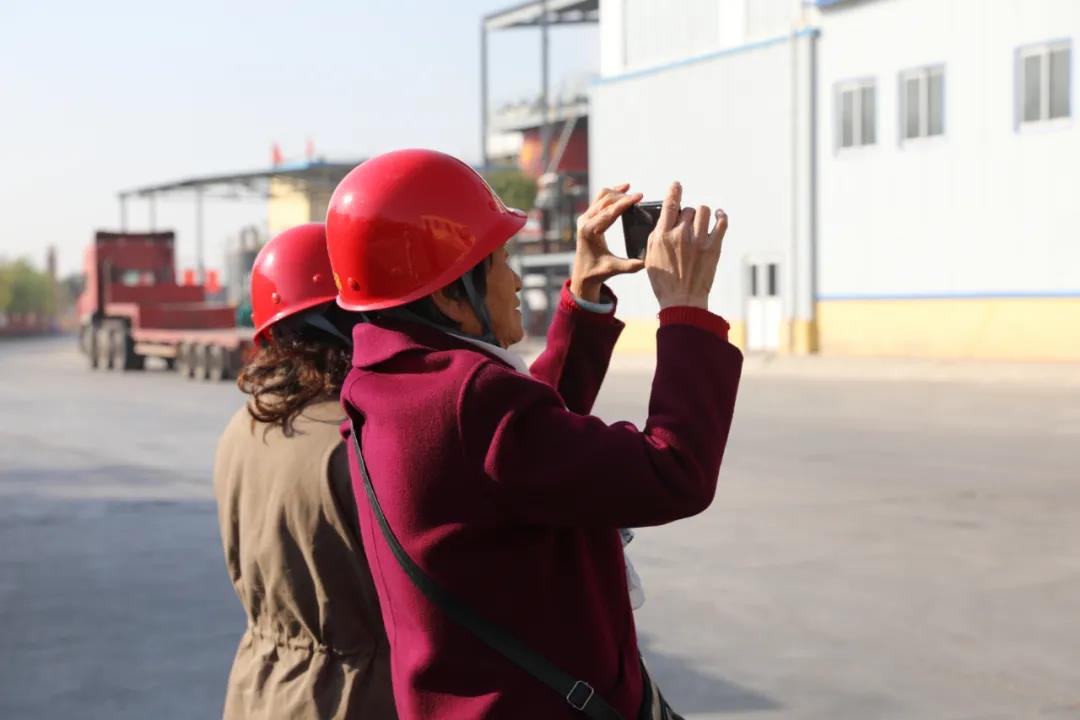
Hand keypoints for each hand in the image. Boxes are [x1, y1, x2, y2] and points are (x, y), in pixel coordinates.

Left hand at [571, 183, 646, 302]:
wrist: (583, 274)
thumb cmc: (597, 272)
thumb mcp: (613, 269)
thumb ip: (630, 266)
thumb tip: (646, 262)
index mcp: (590, 231)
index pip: (610, 211)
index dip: (626, 202)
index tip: (640, 196)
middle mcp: (585, 222)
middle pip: (606, 200)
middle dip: (623, 196)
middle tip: (639, 196)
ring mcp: (584, 218)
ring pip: (601, 197)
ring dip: (616, 192)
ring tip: (630, 189)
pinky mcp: (587, 218)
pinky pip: (599, 200)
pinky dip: (611, 194)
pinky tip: (621, 190)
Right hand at [645, 182, 726, 309]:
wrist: (683, 300)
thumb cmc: (664, 282)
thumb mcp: (650, 257)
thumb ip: (656, 237)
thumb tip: (664, 220)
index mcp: (662, 236)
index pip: (670, 204)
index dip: (674, 191)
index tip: (676, 185)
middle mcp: (681, 235)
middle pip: (688, 210)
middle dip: (686, 215)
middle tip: (686, 227)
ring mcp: (699, 240)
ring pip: (704, 212)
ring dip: (701, 215)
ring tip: (700, 223)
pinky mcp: (714, 247)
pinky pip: (722, 222)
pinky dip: (721, 216)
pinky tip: (719, 216)